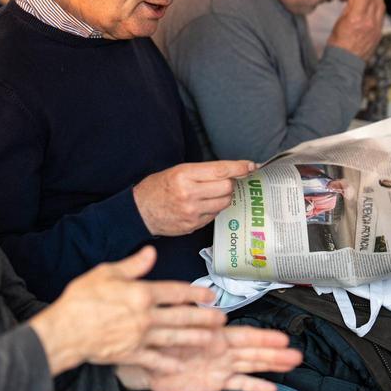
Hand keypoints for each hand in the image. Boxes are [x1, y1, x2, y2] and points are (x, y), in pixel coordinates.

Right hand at [29, 247, 230, 374]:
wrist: (65, 331)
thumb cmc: (81, 299)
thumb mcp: (106, 273)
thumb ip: (133, 265)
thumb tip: (151, 253)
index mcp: (141, 294)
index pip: (175, 291)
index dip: (195, 292)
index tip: (210, 294)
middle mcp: (145, 316)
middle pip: (181, 316)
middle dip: (204, 318)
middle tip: (221, 319)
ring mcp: (140, 337)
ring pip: (174, 337)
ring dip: (196, 338)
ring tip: (212, 340)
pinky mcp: (131, 354)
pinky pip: (155, 360)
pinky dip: (169, 363)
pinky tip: (181, 366)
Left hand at [116, 326, 301, 390]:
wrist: (147, 365)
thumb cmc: (160, 341)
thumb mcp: (173, 325)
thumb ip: (188, 313)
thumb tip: (202, 301)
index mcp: (215, 335)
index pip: (244, 336)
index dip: (263, 337)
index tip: (281, 338)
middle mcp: (222, 350)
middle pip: (253, 350)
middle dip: (275, 352)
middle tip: (295, 353)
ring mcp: (221, 366)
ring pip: (251, 364)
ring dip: (271, 364)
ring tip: (291, 363)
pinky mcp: (216, 381)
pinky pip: (238, 383)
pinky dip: (253, 386)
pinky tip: (269, 388)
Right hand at [133, 160, 255, 236]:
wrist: (140, 212)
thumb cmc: (157, 188)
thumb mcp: (176, 171)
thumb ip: (202, 172)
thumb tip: (229, 172)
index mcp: (184, 176)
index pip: (221, 170)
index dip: (239, 167)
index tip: (250, 166)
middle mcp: (190, 194)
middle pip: (227, 187)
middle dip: (230, 183)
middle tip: (223, 181)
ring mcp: (192, 212)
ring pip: (224, 202)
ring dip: (223, 197)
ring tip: (210, 193)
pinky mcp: (193, 225)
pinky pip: (215, 215)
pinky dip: (213, 208)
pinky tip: (202, 205)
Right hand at [327, 0, 384, 58]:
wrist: (344, 62)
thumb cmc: (337, 43)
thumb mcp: (340, 21)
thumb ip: (349, 5)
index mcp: (357, 17)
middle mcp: (369, 21)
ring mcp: (376, 28)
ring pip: (381, 6)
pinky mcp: (378, 34)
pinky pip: (381, 15)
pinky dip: (380, 6)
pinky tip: (377, 2)